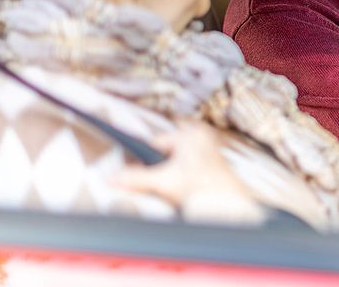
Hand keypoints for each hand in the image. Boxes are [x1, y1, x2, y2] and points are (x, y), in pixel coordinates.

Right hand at [113, 121, 267, 224]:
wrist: (228, 204)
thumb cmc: (201, 188)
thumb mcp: (163, 182)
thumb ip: (135, 178)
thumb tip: (111, 177)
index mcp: (190, 133)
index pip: (156, 143)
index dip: (146, 160)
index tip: (141, 173)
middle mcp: (202, 137)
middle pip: (167, 152)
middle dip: (161, 167)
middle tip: (165, 182)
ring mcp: (210, 149)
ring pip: (178, 160)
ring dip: (173, 173)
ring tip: (178, 186)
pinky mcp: (215, 163)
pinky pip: (191, 166)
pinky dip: (185, 176)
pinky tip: (187, 187)